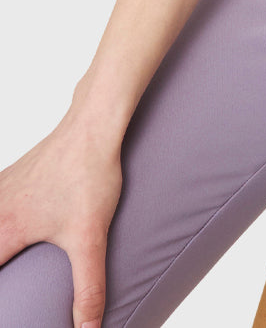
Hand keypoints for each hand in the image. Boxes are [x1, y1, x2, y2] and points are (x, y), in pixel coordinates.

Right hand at [0, 109, 123, 327]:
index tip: (4, 302)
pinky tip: (10, 226)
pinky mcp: (12, 177)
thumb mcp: (90, 238)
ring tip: (8, 260)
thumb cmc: (89, 175)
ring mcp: (0, 189)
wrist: (94, 125)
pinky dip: (0, 222)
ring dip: (0, 243)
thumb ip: (89, 288)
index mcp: (3, 230)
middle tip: (9, 281)